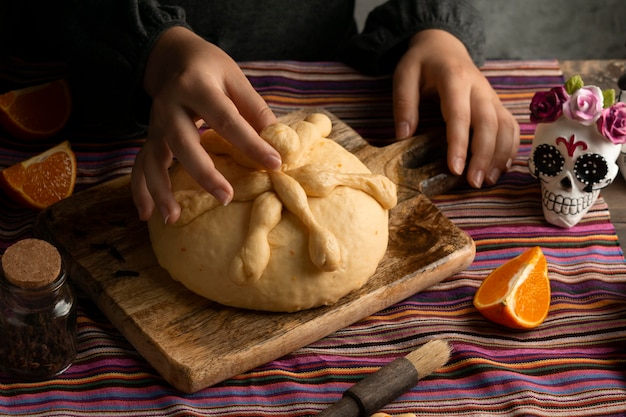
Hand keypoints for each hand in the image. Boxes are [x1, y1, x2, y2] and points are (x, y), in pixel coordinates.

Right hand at [131, 27, 280, 223]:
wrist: (171, 56)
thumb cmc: (211, 70)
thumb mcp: (235, 78)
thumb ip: (255, 109)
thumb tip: (279, 143)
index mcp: (197, 86)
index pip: (226, 119)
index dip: (250, 143)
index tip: (274, 163)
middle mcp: (170, 105)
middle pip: (182, 141)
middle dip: (203, 173)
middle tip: (226, 197)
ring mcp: (155, 124)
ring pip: (153, 158)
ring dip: (161, 189)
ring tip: (174, 217)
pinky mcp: (150, 138)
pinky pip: (140, 165)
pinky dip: (140, 190)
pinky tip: (148, 215)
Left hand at [392, 29, 519, 187]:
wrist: (444, 46)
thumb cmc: (422, 63)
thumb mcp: (404, 75)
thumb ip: (404, 104)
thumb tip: (402, 136)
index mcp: (454, 79)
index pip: (460, 115)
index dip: (459, 144)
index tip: (455, 169)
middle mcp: (479, 88)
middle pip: (489, 123)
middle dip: (483, 155)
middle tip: (473, 183)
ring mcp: (491, 96)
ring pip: (505, 126)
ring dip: (499, 155)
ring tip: (487, 181)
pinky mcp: (496, 104)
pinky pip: (510, 126)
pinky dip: (510, 147)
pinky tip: (501, 168)